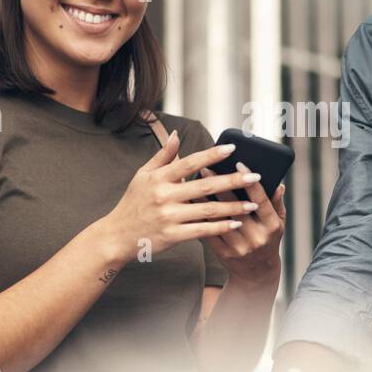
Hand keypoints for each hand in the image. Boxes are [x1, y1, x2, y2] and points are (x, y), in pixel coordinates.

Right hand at [98, 132, 263, 263]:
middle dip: (232, 180)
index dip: (212, 155)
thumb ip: (162, 157)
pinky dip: (220, 227)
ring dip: (233, 206)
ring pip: (207, 210)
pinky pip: (202, 230)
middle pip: (204, 186)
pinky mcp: (172, 236)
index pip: (190, 162)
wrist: (116, 236)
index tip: (232, 148)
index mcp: (158, 178)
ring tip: (254, 203)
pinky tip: (237, 223)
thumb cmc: (133, 203)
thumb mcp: (142, 176)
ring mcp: (168, 217)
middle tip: (255, 176)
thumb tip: (177, 135)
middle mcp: (164, 196)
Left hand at [198, 161, 285, 285]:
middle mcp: (256, 237)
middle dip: (220, 185)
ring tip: (193, 183)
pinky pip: (208, 231)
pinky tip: (190, 202)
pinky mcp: (223, 253)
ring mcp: (239, 247)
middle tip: (206, 168)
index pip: (260, 200)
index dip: (249, 181)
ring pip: (218, 218)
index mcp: (271, 226)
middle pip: (235, 207)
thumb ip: (276, 203)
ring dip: (204, 199)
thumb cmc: (267, 241)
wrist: (255, 274)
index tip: (239, 164)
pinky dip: (198, 215)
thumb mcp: (278, 224)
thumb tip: (278, 183)